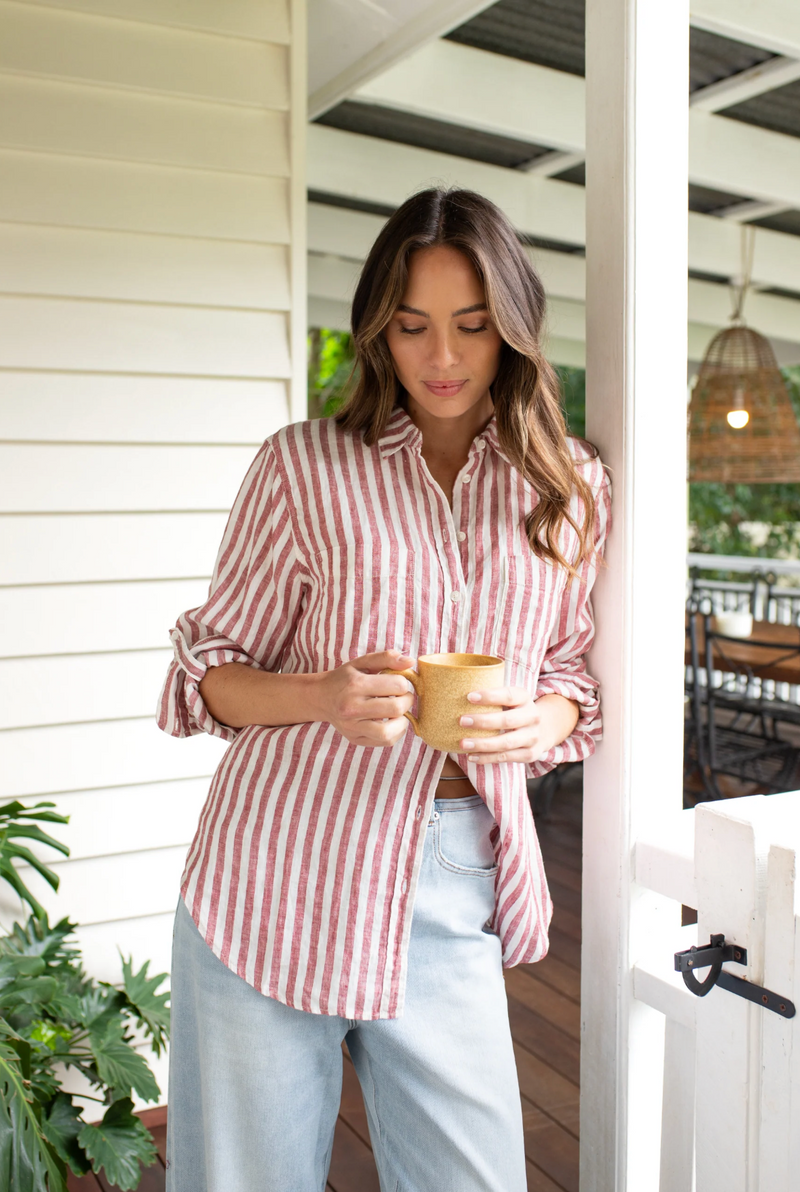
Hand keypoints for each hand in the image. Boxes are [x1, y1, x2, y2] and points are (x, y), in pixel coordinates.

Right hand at [319, 650, 415, 747]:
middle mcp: (352, 707)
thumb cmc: (345, 678)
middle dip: (407, 701)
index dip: (404, 682)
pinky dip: (395, 732)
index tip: (398, 682)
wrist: (321, 697)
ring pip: (390, 732)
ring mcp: (352, 726)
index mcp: (356, 685)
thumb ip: (386, 658)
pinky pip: (385, 741)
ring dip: (402, 721)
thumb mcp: (362, 662)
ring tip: (398, 712)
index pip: (397, 686)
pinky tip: (390, 721)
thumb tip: (411, 662)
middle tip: (402, 697)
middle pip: (396, 709)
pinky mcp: (355, 739)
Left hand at [458, 690, 579, 764]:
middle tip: (462, 721)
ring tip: (463, 743)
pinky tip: (472, 756)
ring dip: (483, 744)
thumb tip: (454, 690)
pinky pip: (506, 757)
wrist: (543, 729)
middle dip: (483, 721)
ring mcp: (532, 737)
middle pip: (507, 720)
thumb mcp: (509, 698)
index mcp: (525, 698)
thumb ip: (490, 695)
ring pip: (506, 743)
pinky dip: (487, 758)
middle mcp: (532, 716)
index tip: (469, 697)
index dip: (489, 696)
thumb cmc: (514, 710)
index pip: (508, 695)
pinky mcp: (530, 754)